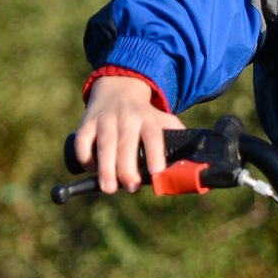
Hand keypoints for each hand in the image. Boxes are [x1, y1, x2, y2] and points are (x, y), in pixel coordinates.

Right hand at [74, 76, 185, 193]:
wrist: (118, 89)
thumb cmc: (144, 116)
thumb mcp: (163, 120)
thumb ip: (176, 137)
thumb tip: (194, 164)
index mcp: (149, 120)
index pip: (153, 137)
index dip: (155, 155)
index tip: (157, 173)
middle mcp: (127, 118)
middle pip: (126, 144)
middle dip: (128, 168)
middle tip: (131, 187)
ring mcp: (106, 120)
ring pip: (104, 145)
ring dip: (106, 168)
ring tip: (109, 188)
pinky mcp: (87, 123)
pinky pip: (83, 141)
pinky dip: (85, 157)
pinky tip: (91, 170)